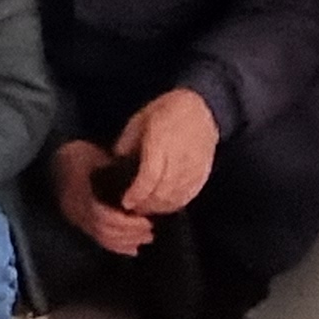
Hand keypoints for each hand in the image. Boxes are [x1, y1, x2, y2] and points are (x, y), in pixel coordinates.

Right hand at [51, 140, 152, 255]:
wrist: (55, 158)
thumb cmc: (80, 154)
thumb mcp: (98, 156)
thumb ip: (117, 171)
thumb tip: (143, 185)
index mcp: (79, 190)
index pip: (102, 215)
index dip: (125, 222)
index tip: (147, 221)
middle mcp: (74, 207)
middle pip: (102, 230)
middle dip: (129, 234)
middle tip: (150, 231)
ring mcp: (74, 216)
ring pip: (100, 237)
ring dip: (124, 241)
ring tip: (145, 238)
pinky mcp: (77, 221)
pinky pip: (96, 238)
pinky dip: (115, 245)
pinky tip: (131, 248)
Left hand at [113, 86, 222, 216]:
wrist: (201, 109)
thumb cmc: (165, 112)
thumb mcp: (139, 119)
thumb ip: (127, 141)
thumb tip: (116, 162)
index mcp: (161, 141)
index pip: (150, 175)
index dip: (137, 193)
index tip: (126, 202)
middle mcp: (179, 157)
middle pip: (163, 191)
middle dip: (145, 204)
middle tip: (132, 208)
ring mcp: (194, 167)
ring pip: (176, 197)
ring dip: (158, 208)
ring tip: (145, 208)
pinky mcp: (203, 174)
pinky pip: (188, 196)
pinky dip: (174, 205)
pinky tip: (162, 205)